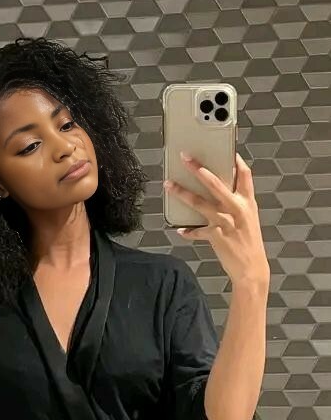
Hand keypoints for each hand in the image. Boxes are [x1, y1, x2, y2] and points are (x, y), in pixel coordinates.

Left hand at [164, 152, 269, 286]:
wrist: (252, 269)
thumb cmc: (248, 242)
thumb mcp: (247, 219)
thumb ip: (235, 203)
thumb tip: (217, 191)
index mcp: (247, 203)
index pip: (245, 175)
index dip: (236, 160)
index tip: (227, 149)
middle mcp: (237, 209)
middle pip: (216, 183)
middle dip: (198, 168)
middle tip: (185, 157)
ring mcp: (226, 222)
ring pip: (200, 203)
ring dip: (182, 193)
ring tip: (168, 184)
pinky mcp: (216, 236)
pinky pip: (197, 231)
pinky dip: (188, 231)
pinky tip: (180, 230)